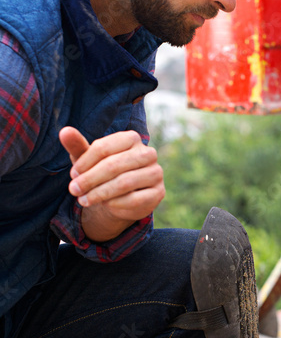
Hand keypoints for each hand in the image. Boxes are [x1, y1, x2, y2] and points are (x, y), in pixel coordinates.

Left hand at [59, 126, 164, 241]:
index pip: (103, 147)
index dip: (85, 162)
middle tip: (73, 190)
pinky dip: (115, 204)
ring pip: (124, 183)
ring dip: (99, 193)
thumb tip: (64, 131)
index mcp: (131, 138)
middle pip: (113, 165)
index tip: (73, 175)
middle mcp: (148, 153)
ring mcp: (156, 173)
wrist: (122, 197)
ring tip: (84, 200)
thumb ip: (77, 145)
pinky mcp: (159, 192)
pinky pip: (134, 199)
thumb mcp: (88, 160)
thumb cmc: (103, 173)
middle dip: (90, 179)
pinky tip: (105, 206)